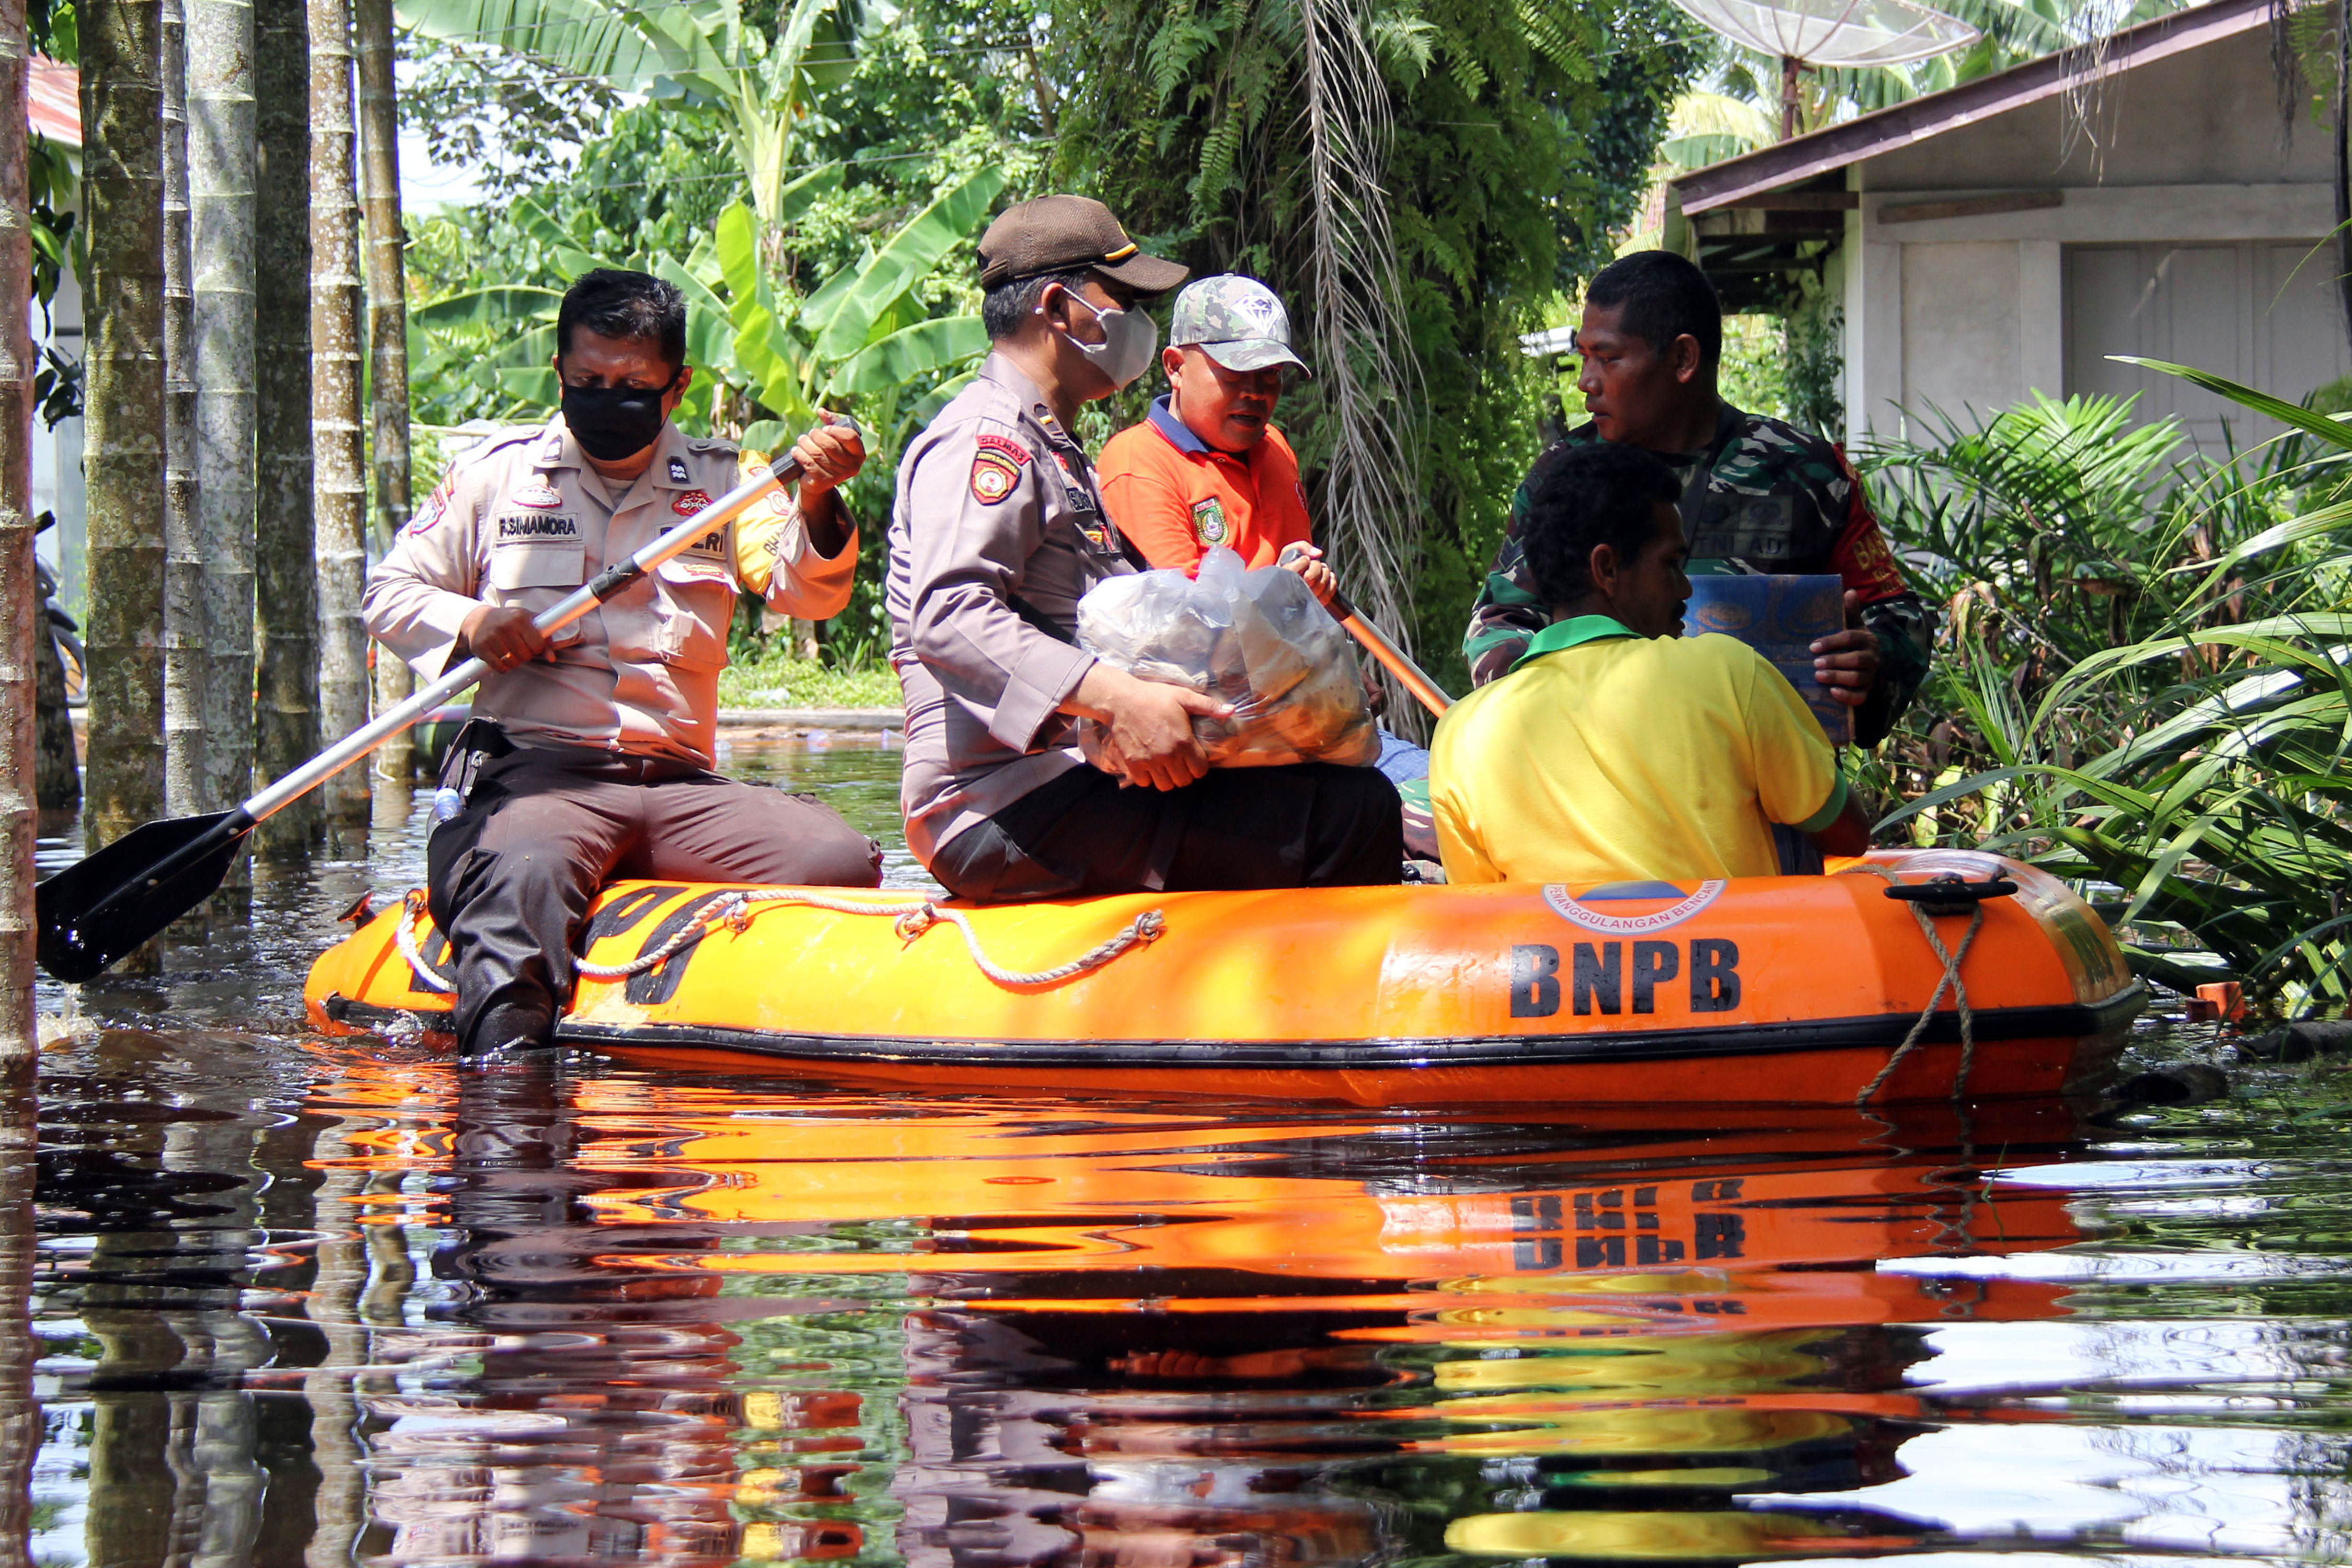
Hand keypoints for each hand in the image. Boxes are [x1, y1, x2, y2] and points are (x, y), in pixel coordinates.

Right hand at [459, 603, 549, 672]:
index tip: (532, 645)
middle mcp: (505, 626)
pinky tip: (501, 658)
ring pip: (512, 663)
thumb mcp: (529, 621)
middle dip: (525, 656)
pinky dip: (502, 667)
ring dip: (514, 662)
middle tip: (520, 649)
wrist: (478, 618)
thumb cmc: (508, 620)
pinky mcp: (481, 647)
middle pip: (525, 656)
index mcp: (520, 617)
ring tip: (510, 652)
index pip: (538, 644)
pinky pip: (499, 667)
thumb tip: (552, 658)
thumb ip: (545, 637)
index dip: (537, 648)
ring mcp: (492, 636)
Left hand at [788, 410, 865, 505]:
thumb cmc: (828, 455)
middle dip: (816, 436)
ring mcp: (838, 476)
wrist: (819, 481)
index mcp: (858, 453)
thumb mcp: (834, 438)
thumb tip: (821, 411)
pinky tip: (796, 451)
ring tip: (801, 441)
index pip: (850, 436)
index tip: (825, 429)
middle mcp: (852, 466)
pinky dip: (800, 455)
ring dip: (805, 444)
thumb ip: (832, 423)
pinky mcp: (823, 482)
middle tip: (809, 435)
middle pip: (830, 445)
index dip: (835, 430)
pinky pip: (809, 464)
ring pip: (817, 454)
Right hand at [1069, 664, 1229, 790]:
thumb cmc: (1154, 697)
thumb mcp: (1184, 697)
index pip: (1199, 771)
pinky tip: (1150, 765)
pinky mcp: (1133, 763)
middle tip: (1180, 762)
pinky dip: (1148, 778)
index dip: (1199, 766)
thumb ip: (1209, 706)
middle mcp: (1167, 755)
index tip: (1194, 758)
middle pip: (1183, 781)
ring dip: (1167, 778)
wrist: (1121, 700)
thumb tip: (1231, 710)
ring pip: (1165, 785)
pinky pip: (1145, 782)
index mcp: (1183, 742)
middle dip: (1185, 773)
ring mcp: (1149, 761)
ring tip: (1165, 766)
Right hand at [1278, 543, 1338, 606]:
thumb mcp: (1288, 553)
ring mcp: (1303, 601)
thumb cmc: (1287, 569)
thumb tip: (1318, 553)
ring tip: (1319, 572)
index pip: (1294, 569)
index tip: (1304, 560)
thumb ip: (1301, 546)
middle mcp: (1291, 592)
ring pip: (1321, 585)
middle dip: (1316, 566)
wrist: (1286, 589)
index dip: (1303, 561)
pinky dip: (1332, 583)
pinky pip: (1328, 595)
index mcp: (1282, 578)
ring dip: (1324, 574)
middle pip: (1310, 577)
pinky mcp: (1314, 606)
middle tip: (1313, 565)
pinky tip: (1327, 578)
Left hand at [1810, 589, 1880, 708]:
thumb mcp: (1853, 626)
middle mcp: (1872, 657)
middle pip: (1856, 660)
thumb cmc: (1854, 643)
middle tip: (1815, 663)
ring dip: (1838, 677)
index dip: (1832, 642)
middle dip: (1835, 661)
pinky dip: (1847, 696)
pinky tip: (1832, 692)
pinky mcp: (1866, 691)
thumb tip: (1849, 591)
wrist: (1867, 665)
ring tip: (1818, 676)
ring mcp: (1870, 676)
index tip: (1813, 647)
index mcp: (1867, 639)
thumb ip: (1850, 611)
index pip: (1851, 638)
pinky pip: (1860, 696)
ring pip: (1858, 678)